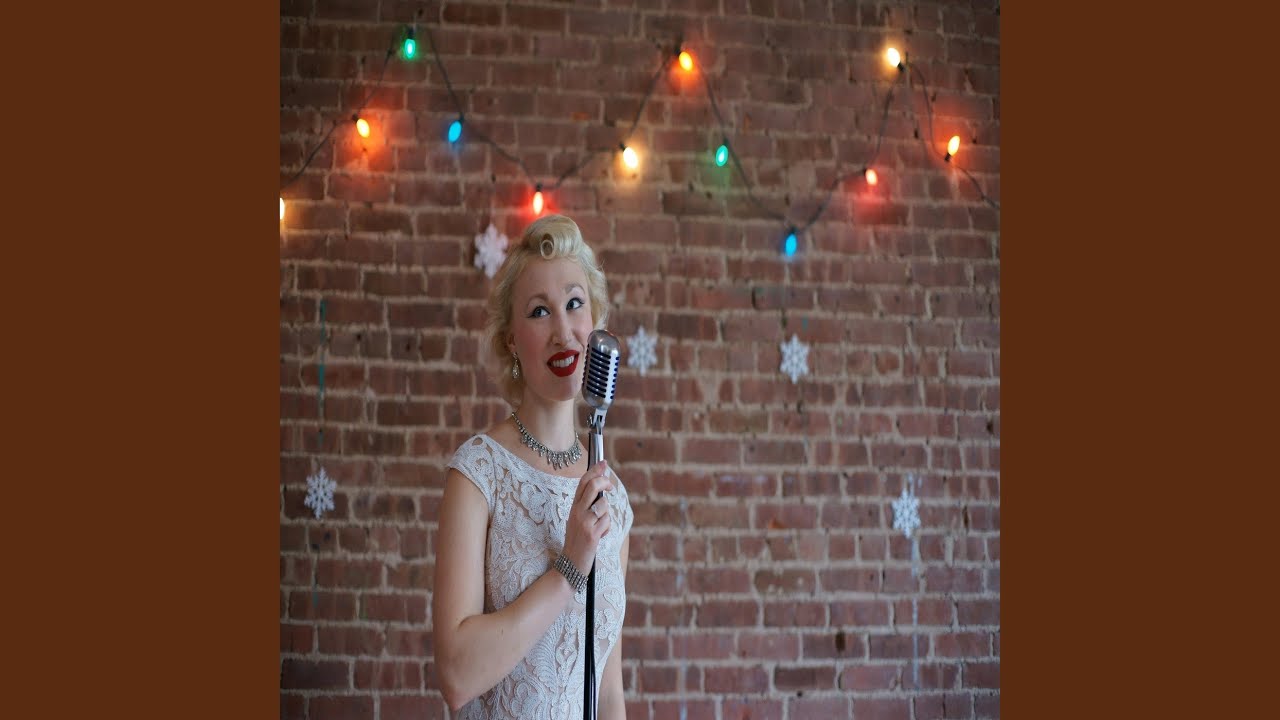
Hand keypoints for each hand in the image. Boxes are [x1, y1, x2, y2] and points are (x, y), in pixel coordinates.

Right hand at [562, 461, 615, 577]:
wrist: (570, 563)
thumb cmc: (577, 541)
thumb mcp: (578, 520)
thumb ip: (587, 504)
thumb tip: (602, 488)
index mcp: (573, 507)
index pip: (582, 483)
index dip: (594, 470)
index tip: (603, 463)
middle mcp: (576, 512)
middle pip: (593, 486)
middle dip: (605, 482)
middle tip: (610, 487)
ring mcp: (584, 522)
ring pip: (604, 505)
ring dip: (606, 515)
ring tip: (599, 526)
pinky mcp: (592, 533)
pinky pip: (607, 521)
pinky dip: (607, 528)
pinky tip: (599, 536)